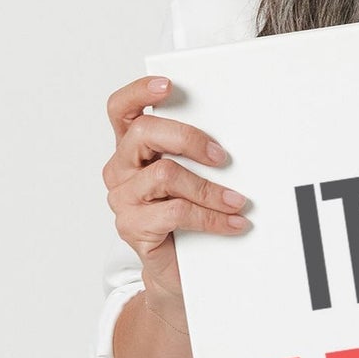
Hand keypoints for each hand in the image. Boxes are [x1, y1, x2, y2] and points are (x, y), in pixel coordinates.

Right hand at [102, 75, 250, 313]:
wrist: (176, 272)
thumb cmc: (186, 217)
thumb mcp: (191, 176)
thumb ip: (196, 153)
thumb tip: (236, 136)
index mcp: (132, 148)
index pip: (121, 109)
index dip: (139, 92)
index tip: (168, 85)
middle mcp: (121, 169)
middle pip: (143, 133)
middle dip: (187, 138)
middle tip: (221, 155)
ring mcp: (123, 199)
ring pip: (165, 174)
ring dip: (209, 188)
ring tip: (237, 201)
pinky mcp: (133, 227)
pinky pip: (176, 212)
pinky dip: (211, 217)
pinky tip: (233, 223)